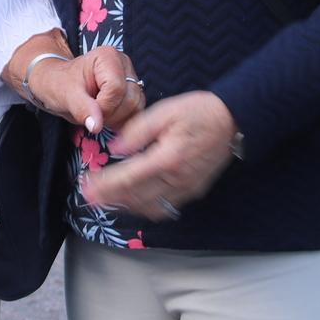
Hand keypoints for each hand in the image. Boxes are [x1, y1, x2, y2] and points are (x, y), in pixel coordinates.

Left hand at [27, 44, 146, 134]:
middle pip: (130, 99)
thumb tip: (96, 126)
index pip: (116, 89)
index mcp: (108, 57)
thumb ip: (82, 108)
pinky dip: (122, 120)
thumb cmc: (60, 85)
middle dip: (110, 114)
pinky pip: (137, 112)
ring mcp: (131, 77)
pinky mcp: (134, 91)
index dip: (103, 107)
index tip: (87, 109)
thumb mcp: (66, 95)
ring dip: (116, 119)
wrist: (60, 86)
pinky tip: (106, 117)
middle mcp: (124, 64)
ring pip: (136, 107)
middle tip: (90, 112)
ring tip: (97, 113)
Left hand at [79, 90, 237, 217]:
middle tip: (89, 198)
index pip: (128, 178)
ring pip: (150, 207)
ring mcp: (187, 188)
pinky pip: (166, 207)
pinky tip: (135, 201)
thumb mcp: (165, 111)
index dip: (105, 186)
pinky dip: (146, 207)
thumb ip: (137, 131)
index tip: (86, 187)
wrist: (234, 120)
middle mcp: (177, 179)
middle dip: (110, 200)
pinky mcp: (194, 190)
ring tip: (108, 200)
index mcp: (167, 158)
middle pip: (136, 198)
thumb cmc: (199, 111)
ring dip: (126, 206)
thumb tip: (115, 149)